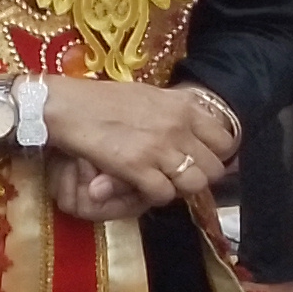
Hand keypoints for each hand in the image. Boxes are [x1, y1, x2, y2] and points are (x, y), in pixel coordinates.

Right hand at [38, 78, 233, 209]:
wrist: (66, 106)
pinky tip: (142, 187)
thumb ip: (176, 111)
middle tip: (179, 176)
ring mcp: (158, 148)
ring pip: (193, 184)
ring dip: (179, 189)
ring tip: (162, 183)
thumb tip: (194, 126)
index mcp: (184, 106)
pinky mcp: (136, 167)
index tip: (201, 160)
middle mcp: (178, 127)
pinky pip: (164, 194)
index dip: (217, 156)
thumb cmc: (102, 99)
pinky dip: (155, 196)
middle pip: (214, 168)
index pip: (226, 140)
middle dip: (199, 176)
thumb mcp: (149, 95)